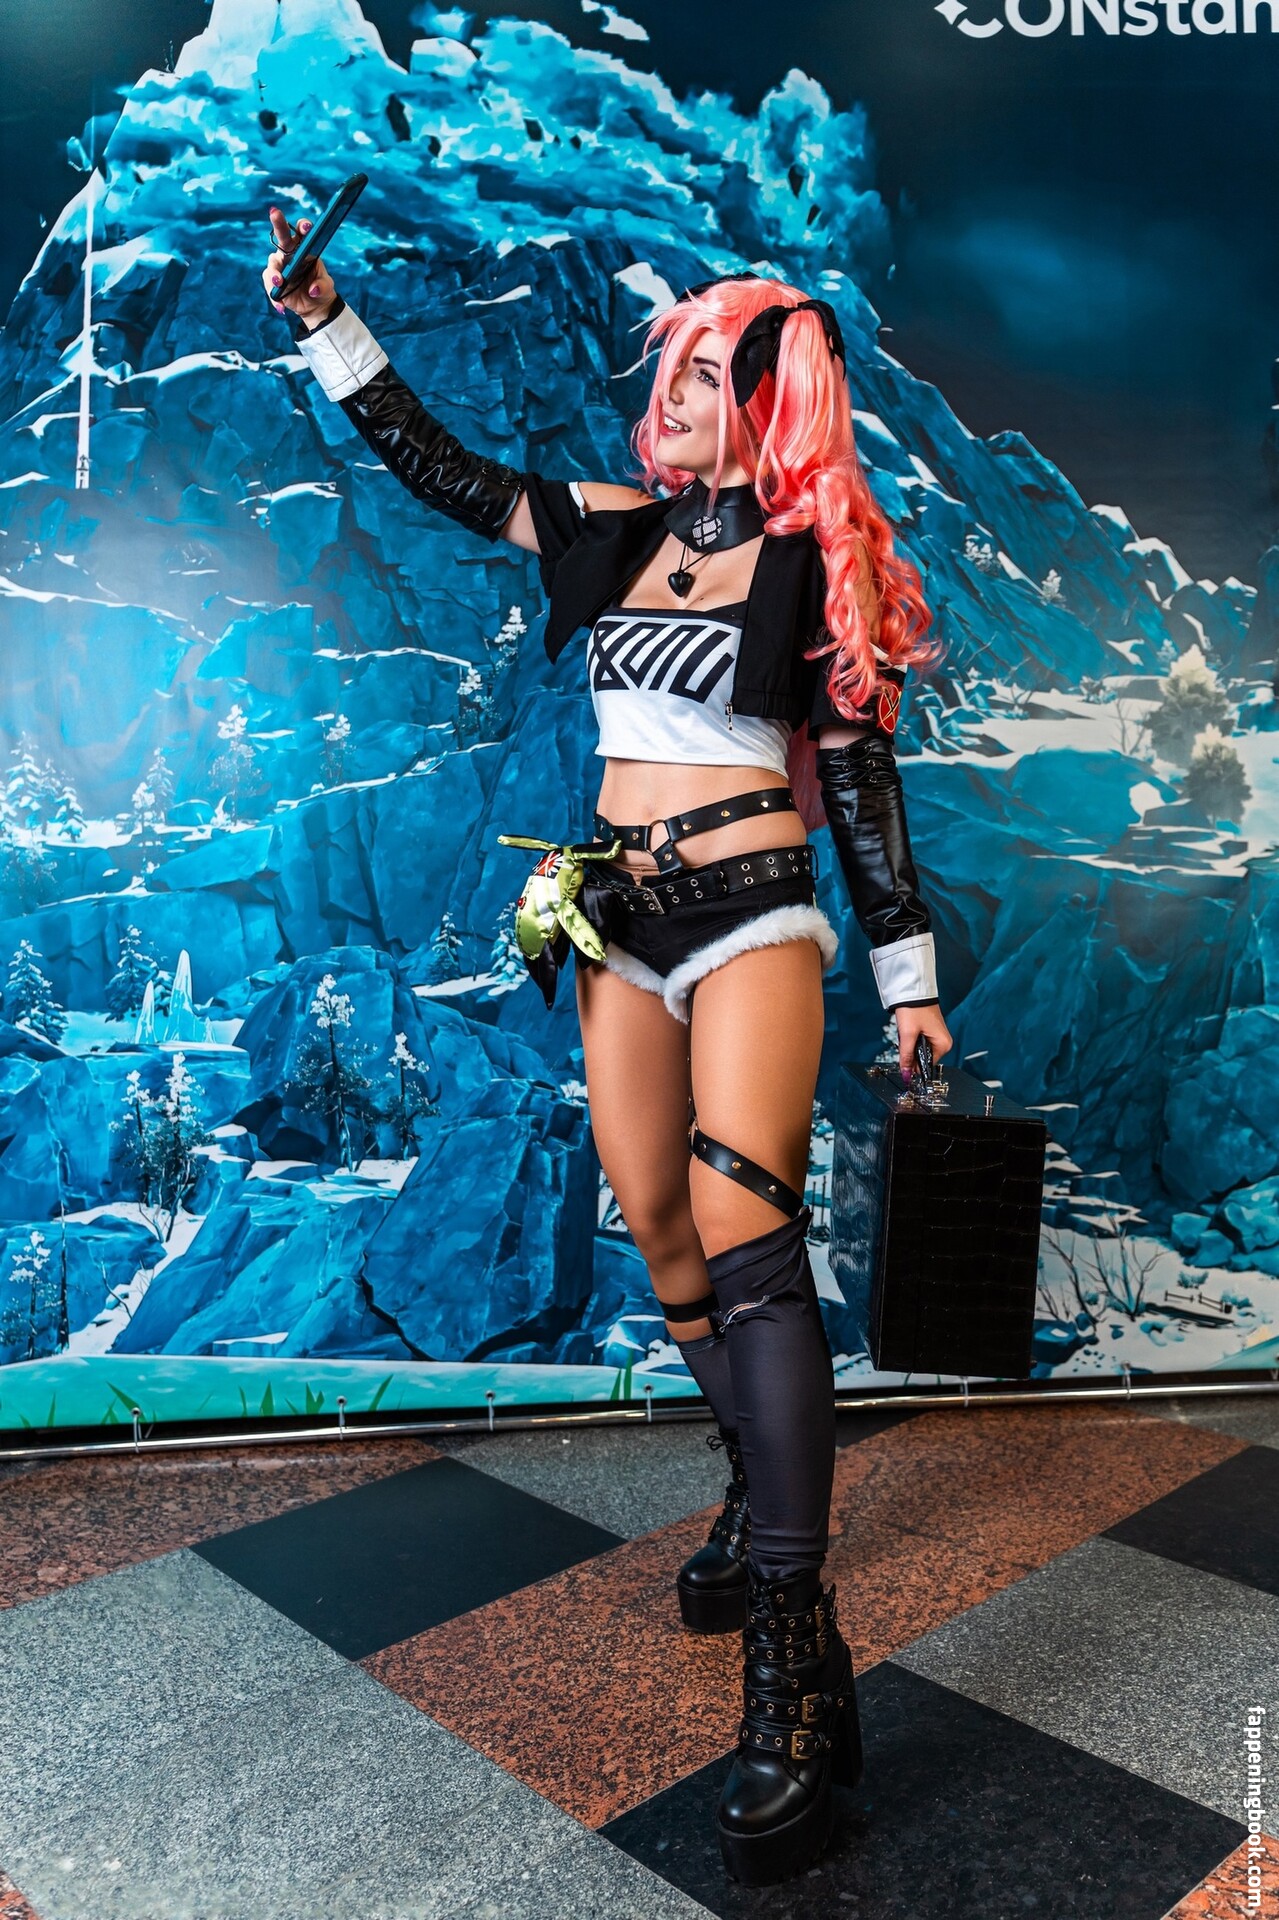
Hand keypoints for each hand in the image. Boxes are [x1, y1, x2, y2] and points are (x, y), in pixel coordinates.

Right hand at [261, 206, 336, 327]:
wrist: (315, 306)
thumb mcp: (327, 288)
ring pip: (272, 264)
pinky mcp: (273, 282)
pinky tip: (281, 307)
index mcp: (304, 248)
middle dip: (279, 223)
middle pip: (282, 236)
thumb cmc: (321, 289)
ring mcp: (280, 267)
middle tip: (274, 212)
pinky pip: (270, 286)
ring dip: (274, 273)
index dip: (303, 227)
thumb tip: (313, 289)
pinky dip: (274, 296)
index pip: (301, 232)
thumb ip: (323, 286)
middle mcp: (289, 253)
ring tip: (279, 283)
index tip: (307, 227)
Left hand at [893, 1002, 951, 1081]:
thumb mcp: (908, 1034)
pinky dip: (911, 1037)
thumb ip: (906, 1056)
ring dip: (910, 1044)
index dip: (913, 1065)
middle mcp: (943, 1041)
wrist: (912, 990)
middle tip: (905, 1038)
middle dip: (911, 1051)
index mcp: (943, 1044)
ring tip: (908, 1030)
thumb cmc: (914, 1008)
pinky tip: (909, 1028)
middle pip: (922, 1057)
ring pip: (919, 1049)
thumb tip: (906, 1073)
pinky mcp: (930, 1029)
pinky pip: (919, 1041)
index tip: (903, 1062)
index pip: (926, 1065)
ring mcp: (937, 1035)